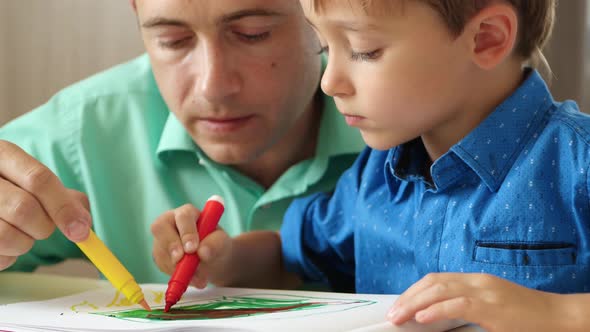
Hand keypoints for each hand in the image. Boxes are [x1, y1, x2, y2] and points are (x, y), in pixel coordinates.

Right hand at [0, 140, 91, 269]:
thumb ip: (63, 197)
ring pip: (6, 236)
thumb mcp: (33, 180)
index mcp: (2, 154)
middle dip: (43, 226)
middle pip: (24, 209)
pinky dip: (7, 256)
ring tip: (20, 234)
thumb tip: (83, 222)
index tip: (81, 231)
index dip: (64, 208)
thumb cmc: (11, 188)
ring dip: (24, 243)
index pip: (39, 179)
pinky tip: (3, 243)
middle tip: (42, 227)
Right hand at [151, 204, 232, 287]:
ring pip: (160, 249)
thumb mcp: (221, 242)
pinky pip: (161, 264)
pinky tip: (189, 275)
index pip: (183, 217)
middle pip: (160, 227)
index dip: (186, 232)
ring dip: (176, 266)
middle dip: (171, 245)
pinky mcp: (158, 254)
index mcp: (187, 213)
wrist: (211, 258)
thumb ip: (215, 244)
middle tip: (180, 260)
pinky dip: (174, 273)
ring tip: (197, 276)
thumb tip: (202, 252)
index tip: (192, 249)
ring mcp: (161, 238)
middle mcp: (170, 221)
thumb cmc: (216, 243)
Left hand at [388, 273, 566, 331]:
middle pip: (432, 282)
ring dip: (414, 303)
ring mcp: (485, 291)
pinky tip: (422, 317)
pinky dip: (436, 310)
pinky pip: (459, 305)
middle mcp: (477, 281)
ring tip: (399, 317)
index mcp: (474, 281)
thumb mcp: (490, 309)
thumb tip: (433, 318)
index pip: (435, 279)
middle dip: (407, 297)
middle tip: (391, 313)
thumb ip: (464, 308)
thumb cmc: (525, 317)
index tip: (398, 305)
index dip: (413, 291)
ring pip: (440, 289)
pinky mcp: (493, 306)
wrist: (558, 317)